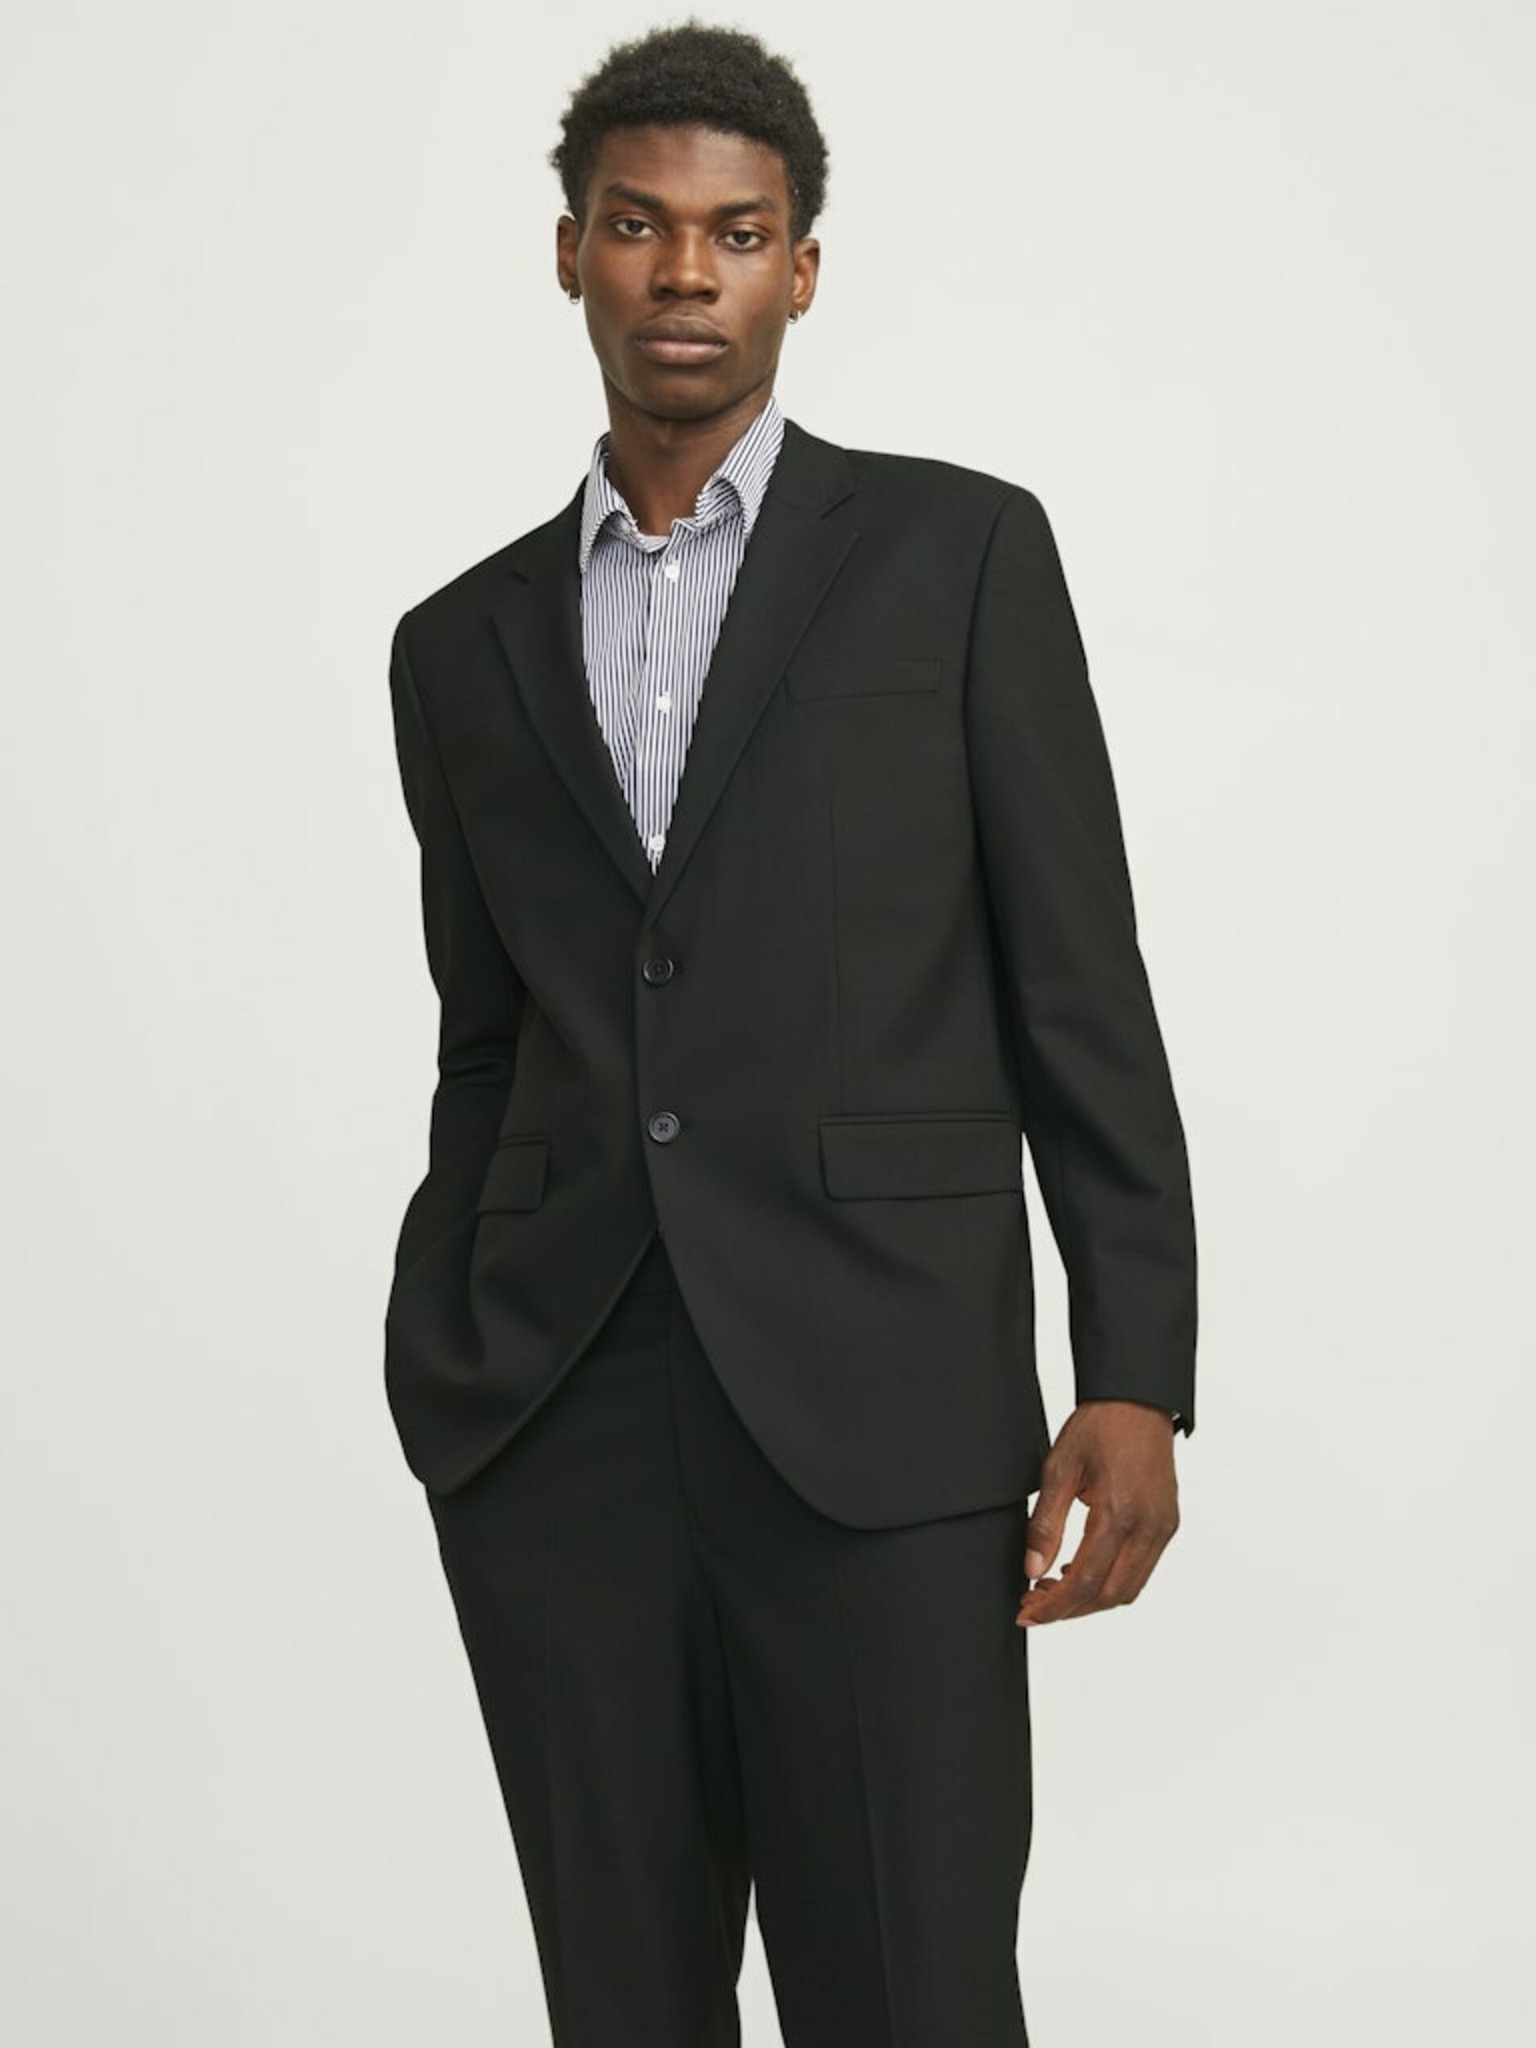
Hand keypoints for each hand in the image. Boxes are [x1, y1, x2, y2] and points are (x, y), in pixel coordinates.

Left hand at [1015, 1400, 1179, 1626]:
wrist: (1137, 1400)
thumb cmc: (1098, 1426)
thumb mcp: (1058, 1469)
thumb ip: (1045, 1524)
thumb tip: (1032, 1570)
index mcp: (1119, 1513)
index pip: (1084, 1582)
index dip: (1054, 1606)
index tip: (1028, 1613)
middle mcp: (1148, 1527)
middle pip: (1109, 1595)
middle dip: (1069, 1609)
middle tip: (1034, 1605)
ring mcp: (1162, 1528)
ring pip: (1128, 1589)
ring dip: (1091, 1599)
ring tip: (1053, 1589)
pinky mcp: (1167, 1524)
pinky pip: (1141, 1569)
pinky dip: (1111, 1581)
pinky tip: (1081, 1570)